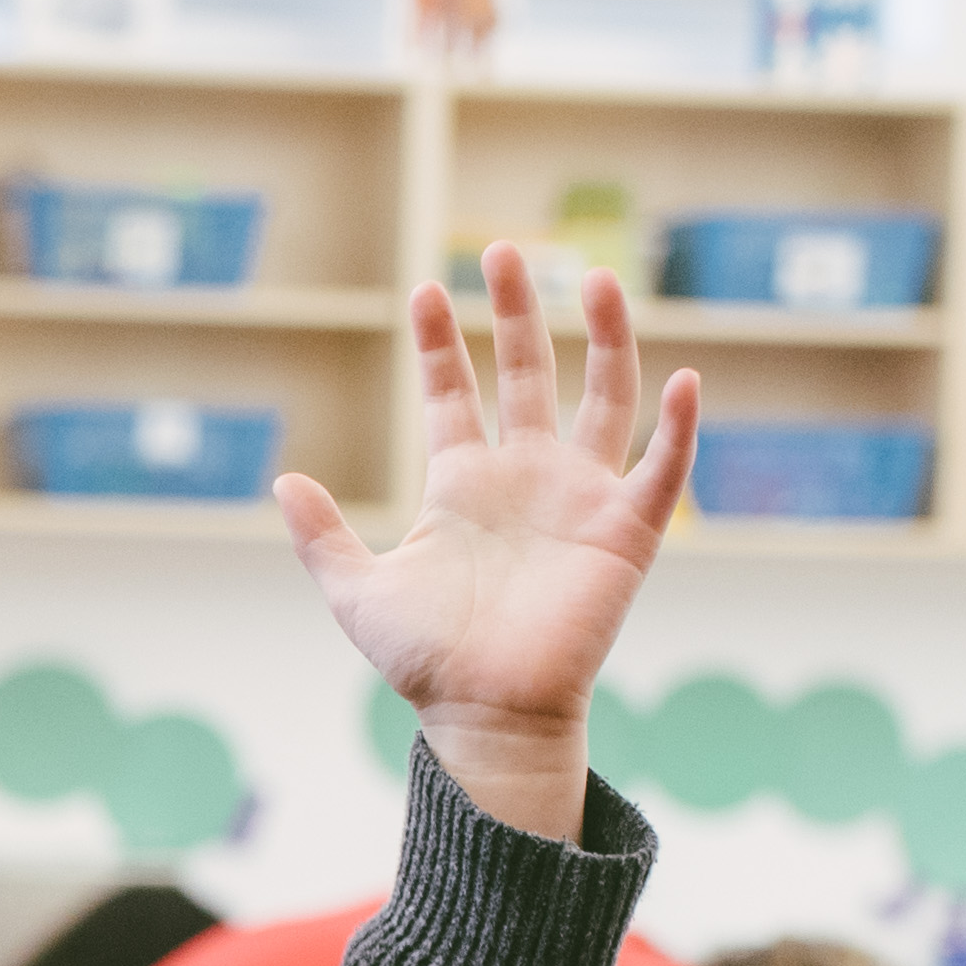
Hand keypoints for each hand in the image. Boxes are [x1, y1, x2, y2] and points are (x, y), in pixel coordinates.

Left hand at [278, 242, 696, 845]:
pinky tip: (682, 377)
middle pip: (530, 373)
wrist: (486, 715)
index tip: (424, 291)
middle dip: (518, 311)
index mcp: (463, 483)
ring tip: (594, 277)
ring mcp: (578, 498)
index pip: (455, 393)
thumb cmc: (427, 662)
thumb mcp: (358, 593)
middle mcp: (525, 477)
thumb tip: (283, 480)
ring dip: (606, 338)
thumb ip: (322, 537)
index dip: (442, 343)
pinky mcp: (624, 533)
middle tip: (504, 250)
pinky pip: (660, 469)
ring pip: (603, 396)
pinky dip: (678, 428)